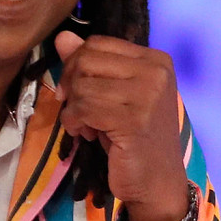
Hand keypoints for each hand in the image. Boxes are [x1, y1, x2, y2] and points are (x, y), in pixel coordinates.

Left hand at [52, 30, 189, 220]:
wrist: (158, 183)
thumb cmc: (135, 139)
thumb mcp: (113, 97)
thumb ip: (90, 66)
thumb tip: (62, 37)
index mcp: (156, 60)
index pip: (98, 43)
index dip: (77, 66)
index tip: (78, 93)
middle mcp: (156, 71)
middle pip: (87, 60)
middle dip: (73, 86)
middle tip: (81, 112)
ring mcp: (148, 94)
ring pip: (82, 85)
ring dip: (74, 110)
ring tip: (88, 126)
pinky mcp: (134, 118)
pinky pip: (83, 108)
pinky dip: (75, 123)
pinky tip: (89, 135)